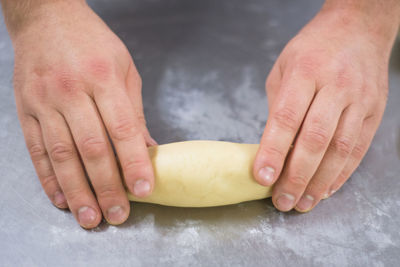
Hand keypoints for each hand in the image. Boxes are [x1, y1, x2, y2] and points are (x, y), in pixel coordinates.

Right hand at [10, 1, 155, 227]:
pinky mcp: (25, 109)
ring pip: (62, 155)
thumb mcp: (124, 68)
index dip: (134, 163)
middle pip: (91, 148)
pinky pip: (36, 150)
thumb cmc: (93, 42)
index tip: (143, 189)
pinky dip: (49, 178)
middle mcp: (71, 91)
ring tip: (90, 218)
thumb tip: (148, 149)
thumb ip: (134, 112)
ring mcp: (44, 101)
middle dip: (107, 187)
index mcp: (103, 77)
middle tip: (118, 215)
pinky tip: (61, 198)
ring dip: (77, 192)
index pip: (122, 129)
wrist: (46, 16)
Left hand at [253, 7, 397, 211]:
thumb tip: (273, 149)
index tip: (262, 177)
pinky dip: (342, 173)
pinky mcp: (375, 111)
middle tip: (282, 201)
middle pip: (315, 139)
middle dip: (297, 176)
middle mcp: (336, 86)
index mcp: (305, 72)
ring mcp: (360, 99)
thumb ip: (278, 107)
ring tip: (303, 203)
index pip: (286, 118)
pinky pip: (359, 148)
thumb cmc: (312, 50)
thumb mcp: (284, 69)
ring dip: (320, 182)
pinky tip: (327, 189)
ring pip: (340, 149)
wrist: (359, 28)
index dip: (273, 151)